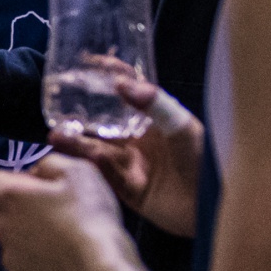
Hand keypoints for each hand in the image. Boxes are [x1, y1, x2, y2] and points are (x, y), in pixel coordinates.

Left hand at [0, 155, 130, 270]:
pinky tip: (63, 269)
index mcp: (9, 197)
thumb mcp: (79, 172)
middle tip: (45, 214)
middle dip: (10, 211)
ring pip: (9, 246)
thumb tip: (37, 173)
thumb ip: (50, 165)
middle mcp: (0, 228)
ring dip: (26, 242)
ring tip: (61, 245)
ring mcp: (9, 261)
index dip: (1, 181)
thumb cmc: (90, 217)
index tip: (26, 186)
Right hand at [47, 80, 203, 237]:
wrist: (215, 207)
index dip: (107, 77)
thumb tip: (122, 83)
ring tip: (54, 136)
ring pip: (97, 151)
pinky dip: (94, 166)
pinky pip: (105, 176)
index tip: (85, 63)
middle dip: (78, 117)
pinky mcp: (129, 191)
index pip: (126, 93)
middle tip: (56, 110)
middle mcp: (139, 141)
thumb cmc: (207, 161)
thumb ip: (155, 104)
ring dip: (77, 143)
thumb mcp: (183, 126)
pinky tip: (84, 157)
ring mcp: (133, 166)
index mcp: (153, 122)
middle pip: (102, 125)